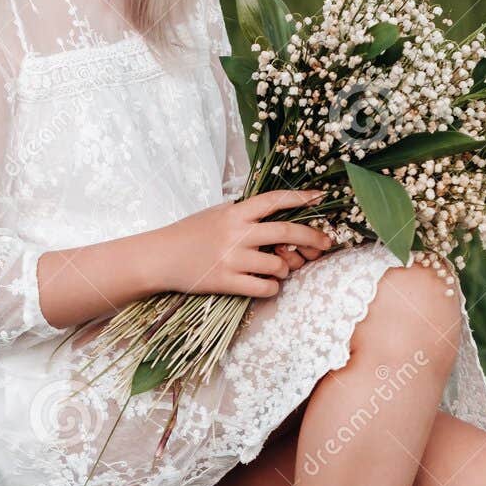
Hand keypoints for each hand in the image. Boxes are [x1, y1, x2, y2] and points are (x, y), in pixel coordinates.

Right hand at [152, 189, 333, 298]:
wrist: (160, 257)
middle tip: (325, 243)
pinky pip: (265, 288)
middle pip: (287, 234)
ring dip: (286, 269)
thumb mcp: (216, 213)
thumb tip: (274, 210)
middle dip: (312, 238)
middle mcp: (236, 234)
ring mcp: (232, 259)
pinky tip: (265, 283)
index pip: (274, 201)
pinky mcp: (226, 282)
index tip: (320, 198)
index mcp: (235, 213)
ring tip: (277, 268)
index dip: (301, 198)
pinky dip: (272, 287)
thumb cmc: (189, 233)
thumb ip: (243, 212)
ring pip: (279, 266)